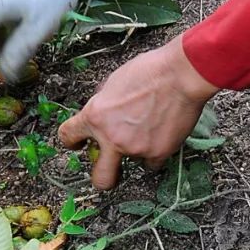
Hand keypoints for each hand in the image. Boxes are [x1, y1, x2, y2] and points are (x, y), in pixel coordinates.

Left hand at [58, 36, 219, 188]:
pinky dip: (156, 152)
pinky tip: (162, 135)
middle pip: (100, 178)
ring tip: (150, 129)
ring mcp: (136, 148)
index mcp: (95, 116)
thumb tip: (104, 113)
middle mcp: (112, 137)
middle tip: (109, 169)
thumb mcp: (114, 82)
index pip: (68, 136)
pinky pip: (154, 162)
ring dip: (137, 151)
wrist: (181, 75)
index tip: (79, 143)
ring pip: (132, 162)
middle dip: (103, 178)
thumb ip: (105, 104)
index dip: (72, 141)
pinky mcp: (159, 152)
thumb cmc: (152, 72)